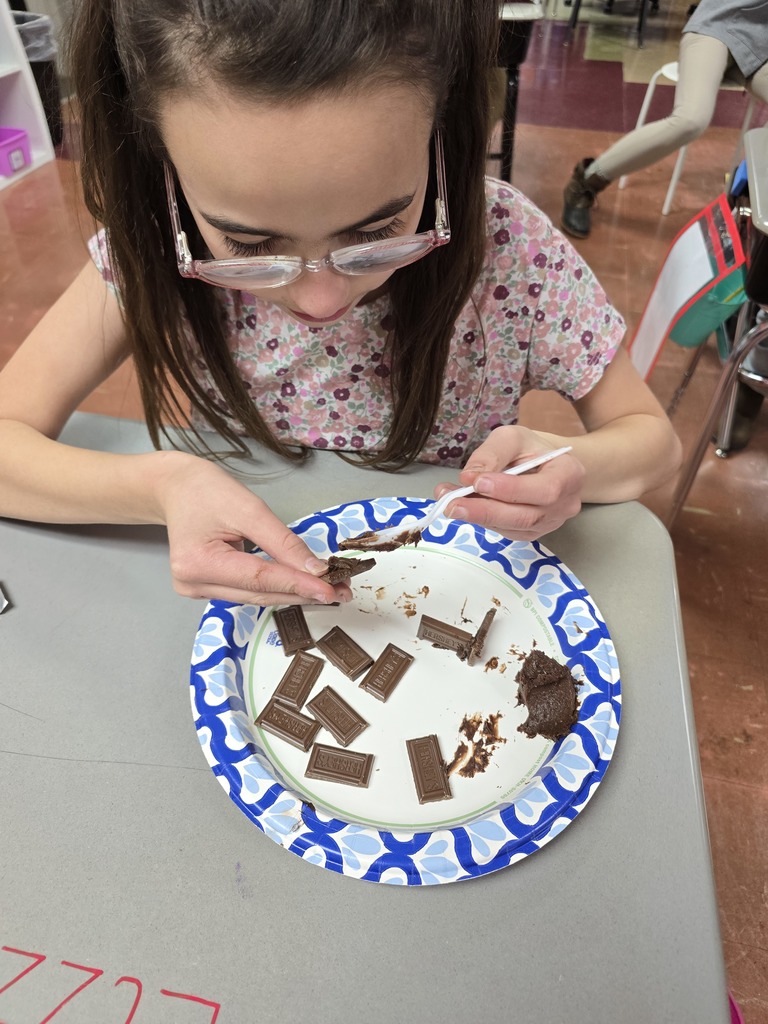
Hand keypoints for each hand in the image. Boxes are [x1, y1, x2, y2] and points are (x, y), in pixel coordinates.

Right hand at [154, 452, 349, 604]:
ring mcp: (197, 590)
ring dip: (293, 592)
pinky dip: (276, 587)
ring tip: (329, 588)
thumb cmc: (206, 490)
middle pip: (260, 594)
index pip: (259, 579)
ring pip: (256, 597)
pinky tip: (301, 584)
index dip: (298, 585)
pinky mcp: (205, 588)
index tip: (331, 590)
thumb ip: (282, 541)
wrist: (176, 488)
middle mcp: (193, 584)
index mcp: (198, 563)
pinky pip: (248, 591)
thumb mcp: (249, 508)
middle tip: (341, 591)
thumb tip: (316, 570)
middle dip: (303, 592)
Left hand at [435, 426, 584, 539]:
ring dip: (478, 517)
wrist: (542, 464)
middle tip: (452, 504)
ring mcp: (549, 523)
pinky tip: (462, 507)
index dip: (511, 490)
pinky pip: (506, 531)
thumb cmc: (530, 448)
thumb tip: (469, 477)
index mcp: (569, 475)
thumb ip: (492, 454)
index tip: (478, 482)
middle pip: (526, 516)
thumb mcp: (513, 437)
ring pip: (513, 527)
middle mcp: (564, 505)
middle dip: (486, 510)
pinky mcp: (531, 533)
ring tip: (448, 503)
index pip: (545, 489)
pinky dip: (481, 520)